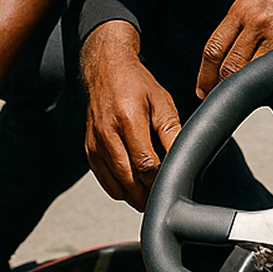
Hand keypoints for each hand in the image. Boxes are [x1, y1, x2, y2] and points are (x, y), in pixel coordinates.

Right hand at [82, 21, 181, 210]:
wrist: (106, 70)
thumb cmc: (135, 84)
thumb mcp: (162, 103)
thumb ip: (172, 133)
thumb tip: (183, 157)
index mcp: (128, 119)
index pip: (145, 163)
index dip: (159, 180)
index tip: (170, 184)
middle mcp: (107, 133)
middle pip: (128, 179)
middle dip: (146, 194)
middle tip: (161, 200)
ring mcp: (95, 143)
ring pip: (114, 184)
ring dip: (132, 196)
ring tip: (149, 198)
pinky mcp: (89, 149)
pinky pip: (104, 179)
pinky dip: (118, 188)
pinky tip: (132, 188)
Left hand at [197, 0, 272, 97]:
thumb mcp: (255, 1)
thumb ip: (238, 27)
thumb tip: (224, 58)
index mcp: (241, 10)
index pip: (213, 49)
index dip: (205, 76)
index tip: (203, 89)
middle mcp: (256, 22)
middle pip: (230, 66)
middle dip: (224, 87)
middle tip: (224, 97)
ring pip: (254, 72)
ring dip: (250, 86)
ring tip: (251, 91)